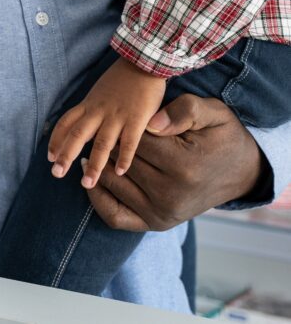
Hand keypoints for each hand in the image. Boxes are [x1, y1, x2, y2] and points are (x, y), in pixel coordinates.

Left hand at [48, 58, 164, 187]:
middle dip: (66, 155)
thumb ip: (92, 108)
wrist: (143, 62)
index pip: (66, 123)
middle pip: (78, 135)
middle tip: (56, 174)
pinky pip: (129, 141)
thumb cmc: (122, 79)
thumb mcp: (99, 91)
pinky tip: (119, 173)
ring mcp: (117, 115)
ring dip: (94, 164)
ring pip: (102, 143)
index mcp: (89, 104)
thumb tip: (83, 125)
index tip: (49, 157)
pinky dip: (124, 157)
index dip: (56, 140)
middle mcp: (99, 111)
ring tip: (86, 183)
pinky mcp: (137, 118)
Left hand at [86, 94, 263, 231]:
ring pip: (113, 184)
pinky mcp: (157, 224)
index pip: (133, 140)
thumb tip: (150, 123)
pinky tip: (93, 177)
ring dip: (100, 165)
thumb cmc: (222, 136)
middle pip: (121, 161)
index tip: (121, 113)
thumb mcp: (212, 112)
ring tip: (95, 147)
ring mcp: (163, 214)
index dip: (123, 123)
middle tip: (102, 128)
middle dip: (110, 142)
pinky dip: (98, 199)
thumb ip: (183, 111)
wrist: (241, 171)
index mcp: (183, 167)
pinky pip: (115, 217)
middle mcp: (171, 196)